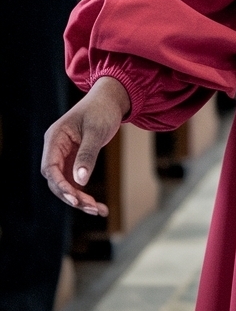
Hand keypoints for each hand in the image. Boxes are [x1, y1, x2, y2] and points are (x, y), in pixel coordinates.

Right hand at [41, 77, 130, 216]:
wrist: (111, 100)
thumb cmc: (102, 110)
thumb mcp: (97, 130)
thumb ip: (88, 154)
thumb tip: (80, 181)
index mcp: (55, 138)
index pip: (49, 168)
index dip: (60, 185)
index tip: (74, 198)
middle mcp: (56, 149)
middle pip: (56, 180)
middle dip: (72, 196)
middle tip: (92, 207)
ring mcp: (65, 157)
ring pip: (66, 185)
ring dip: (80, 200)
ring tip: (99, 211)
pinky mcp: (75, 161)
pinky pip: (76, 183)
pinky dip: (86, 195)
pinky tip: (100, 207)